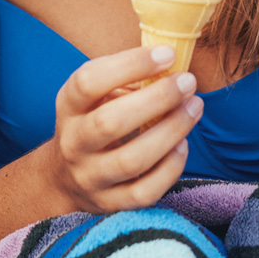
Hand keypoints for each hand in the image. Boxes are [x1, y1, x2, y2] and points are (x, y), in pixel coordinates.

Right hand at [46, 45, 203, 212]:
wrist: (64, 176)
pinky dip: (170, 168)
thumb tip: (171, 60)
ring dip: (171, 130)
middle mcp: (73, 143)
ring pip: (132, 160)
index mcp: (68, 107)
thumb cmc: (92, 120)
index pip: (88, 82)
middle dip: (157, 99)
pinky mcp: (109, 204)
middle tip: (187, 81)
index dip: (130, 65)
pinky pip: (144, 191)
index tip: (167, 53)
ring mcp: (90, 177)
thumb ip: (124, 77)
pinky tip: (183, 145)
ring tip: (194, 107)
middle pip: (110, 123)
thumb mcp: (95, 95)